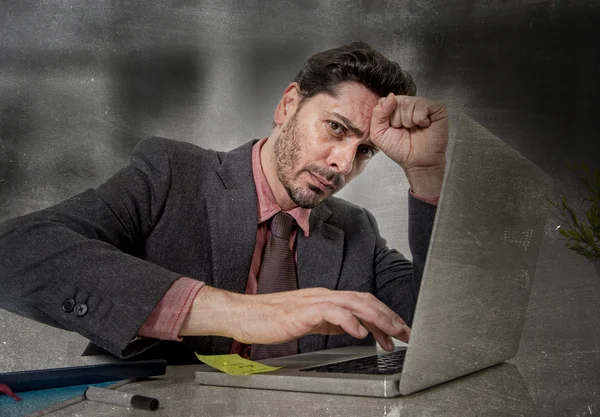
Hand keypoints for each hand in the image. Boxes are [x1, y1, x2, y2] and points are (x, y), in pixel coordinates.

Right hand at [181, 286, 409, 351]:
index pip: (361, 301)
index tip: (398, 330)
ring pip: (353, 303)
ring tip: (392, 333)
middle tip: (405, 332)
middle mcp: (323, 295)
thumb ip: (330, 322)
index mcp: (325, 298)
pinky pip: (332, 312)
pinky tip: (360, 333)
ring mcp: (314, 301)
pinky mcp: (303, 311)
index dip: (383, 314)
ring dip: (376, 318)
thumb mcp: (309, 321)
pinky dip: (349, 321)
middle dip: (388, 316)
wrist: (246, 315)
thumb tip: (353, 327)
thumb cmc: (271, 319)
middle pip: (363, 299)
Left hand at [370, 94, 448, 196]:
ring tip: (415, 129)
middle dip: (397, 120)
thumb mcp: (378, 134)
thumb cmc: (401, 149)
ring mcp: (423, 105)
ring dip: (409, 121)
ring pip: (408, 103)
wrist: (418, 162)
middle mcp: (409, 104)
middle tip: (405, 130)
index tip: (393, 129)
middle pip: (396, 101)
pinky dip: (420, 119)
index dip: (386, 118)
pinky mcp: (436, 108)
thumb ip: (377, 114)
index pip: (384, 101)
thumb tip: (391, 96)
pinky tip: (424, 126)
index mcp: (395, 108)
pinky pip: (422, 106)